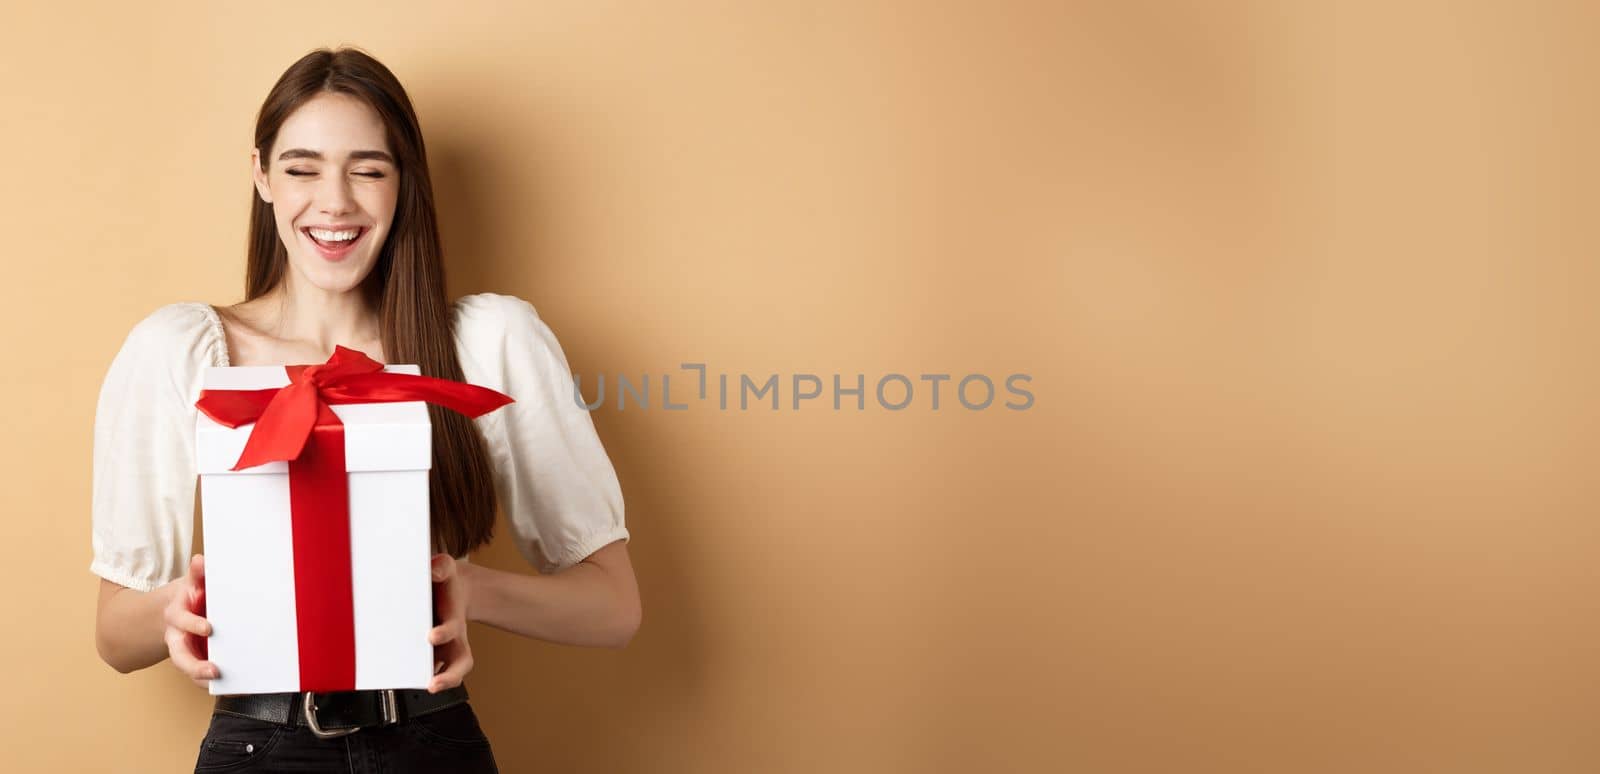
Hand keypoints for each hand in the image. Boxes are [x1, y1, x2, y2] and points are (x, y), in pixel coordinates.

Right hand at [163, 553, 217, 687]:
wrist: (172, 612)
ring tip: (222, 684)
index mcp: (178, 616)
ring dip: (203, 678)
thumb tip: (200, 561)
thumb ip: (197, 575)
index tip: (209, 628)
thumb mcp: (191, 584)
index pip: (183, 621)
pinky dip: (212, 684)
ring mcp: (185, 651)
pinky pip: (200, 676)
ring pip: (189, 670)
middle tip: (214, 671)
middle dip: (195, 665)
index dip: (193, 624)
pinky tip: (232, 689)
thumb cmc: (190, 598)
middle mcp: (178, 637)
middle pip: (180, 656)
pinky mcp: (194, 660)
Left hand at [427, 553, 473, 692]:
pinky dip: (422, 678)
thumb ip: (441, 567)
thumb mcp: (445, 568)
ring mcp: (445, 650)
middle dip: (450, 676)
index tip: (432, 636)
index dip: (444, 633)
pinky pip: (432, 671)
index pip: (452, 628)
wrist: (455, 590)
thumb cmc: (446, 582)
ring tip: (424, 690)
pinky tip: (406, 681)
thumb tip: (432, 570)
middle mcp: (453, 639)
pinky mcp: (433, 655)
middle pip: (462, 663)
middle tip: (433, 683)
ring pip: (452, 673)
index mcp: (454, 618)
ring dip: (441, 683)